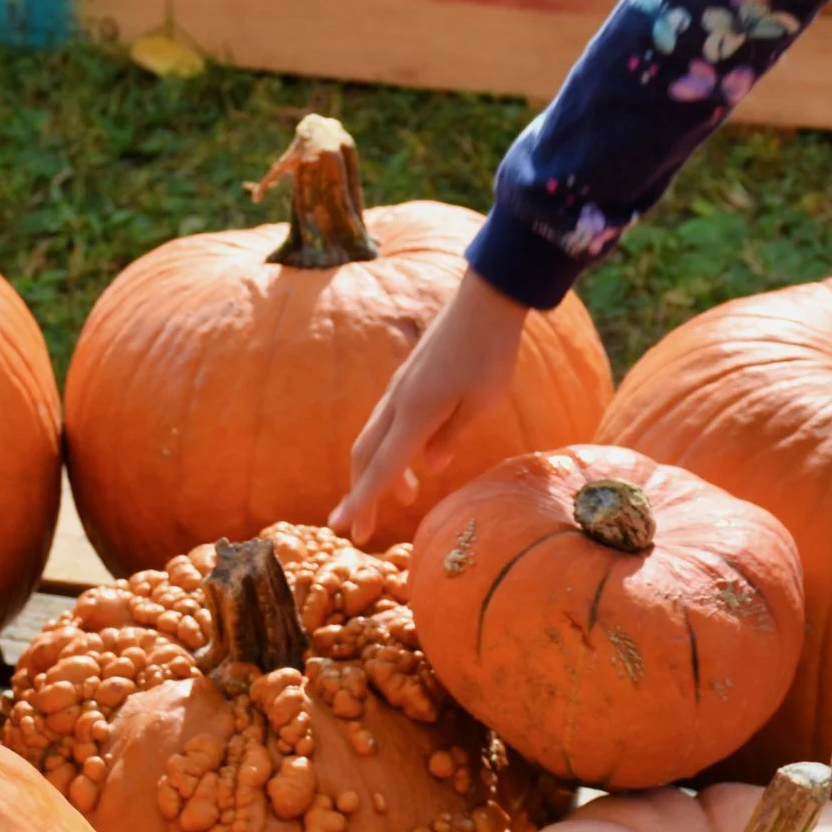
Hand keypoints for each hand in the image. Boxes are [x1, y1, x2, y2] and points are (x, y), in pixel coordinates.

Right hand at [330, 272, 529, 543]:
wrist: (486, 300)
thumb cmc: (491, 352)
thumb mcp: (482, 403)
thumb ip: (451, 437)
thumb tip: (428, 468)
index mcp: (416, 412)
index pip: (382, 467)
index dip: (362, 501)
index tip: (341, 529)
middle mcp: (399, 401)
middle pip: (366, 455)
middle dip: (362, 494)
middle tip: (363, 531)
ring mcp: (400, 388)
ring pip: (375, 437)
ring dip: (381, 471)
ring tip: (408, 497)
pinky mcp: (409, 379)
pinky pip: (389, 421)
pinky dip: (392, 448)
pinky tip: (417, 457)